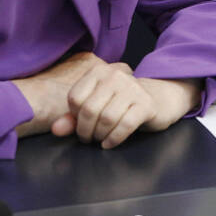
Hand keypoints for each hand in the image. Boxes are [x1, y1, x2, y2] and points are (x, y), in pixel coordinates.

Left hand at [12, 50, 200, 147]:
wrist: (159, 98)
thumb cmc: (121, 103)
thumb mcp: (96, 106)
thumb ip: (74, 117)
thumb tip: (56, 129)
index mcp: (98, 72)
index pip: (75, 98)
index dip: (74, 117)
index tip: (82, 123)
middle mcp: (115, 76)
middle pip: (89, 110)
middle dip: (86, 131)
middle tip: (90, 138)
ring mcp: (132, 88)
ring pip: (106, 119)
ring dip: (100, 136)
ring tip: (101, 139)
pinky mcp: (146, 104)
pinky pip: (125, 125)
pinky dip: (114, 139)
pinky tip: (110, 143)